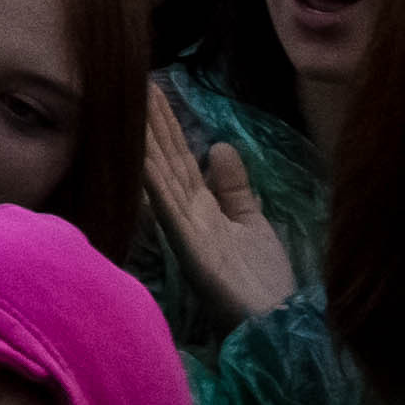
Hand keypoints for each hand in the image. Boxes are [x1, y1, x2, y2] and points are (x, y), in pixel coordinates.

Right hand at [144, 92, 293, 323]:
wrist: (276, 323)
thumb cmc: (263, 281)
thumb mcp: (252, 223)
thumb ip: (235, 188)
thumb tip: (219, 144)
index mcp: (203, 206)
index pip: (180, 157)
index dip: (166, 124)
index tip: (152, 89)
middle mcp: (188, 213)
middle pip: (166, 160)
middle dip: (151, 122)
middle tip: (133, 81)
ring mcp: (186, 230)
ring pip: (161, 178)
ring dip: (144, 144)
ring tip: (129, 107)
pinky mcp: (190, 248)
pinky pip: (170, 210)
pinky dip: (154, 184)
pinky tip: (141, 158)